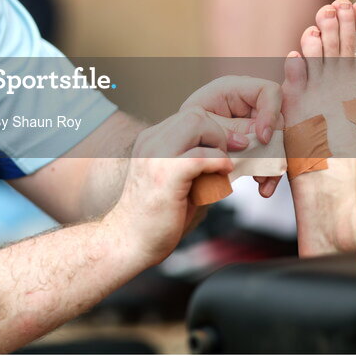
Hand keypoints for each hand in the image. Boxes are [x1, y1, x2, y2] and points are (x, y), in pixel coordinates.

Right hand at [104, 108, 236, 266]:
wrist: (128, 241)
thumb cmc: (154, 216)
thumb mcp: (173, 180)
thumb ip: (194, 164)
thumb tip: (228, 157)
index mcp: (150, 141)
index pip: (189, 116)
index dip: (212, 130)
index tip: (227, 148)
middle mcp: (150, 143)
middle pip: (195, 115)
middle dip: (218, 133)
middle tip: (226, 157)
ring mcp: (155, 156)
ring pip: (198, 124)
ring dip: (218, 145)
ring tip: (221, 168)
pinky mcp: (166, 175)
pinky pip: (201, 156)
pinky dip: (218, 162)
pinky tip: (222, 175)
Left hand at [179, 75, 284, 196]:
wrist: (179, 150)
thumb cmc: (184, 128)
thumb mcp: (200, 125)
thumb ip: (223, 129)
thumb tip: (247, 142)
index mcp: (233, 89)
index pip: (268, 91)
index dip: (270, 113)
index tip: (262, 138)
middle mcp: (248, 104)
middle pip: (278, 120)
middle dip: (274, 147)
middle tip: (264, 170)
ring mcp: (255, 123)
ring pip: (278, 141)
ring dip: (273, 164)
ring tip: (263, 183)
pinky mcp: (256, 143)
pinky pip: (271, 155)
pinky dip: (268, 172)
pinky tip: (263, 186)